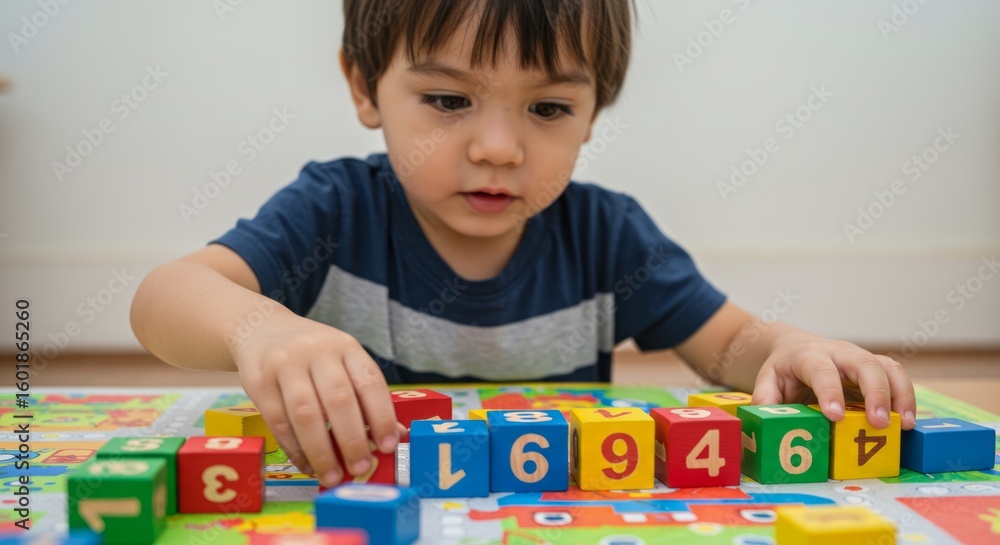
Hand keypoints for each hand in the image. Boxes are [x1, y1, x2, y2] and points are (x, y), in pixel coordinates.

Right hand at [231, 313, 397, 486]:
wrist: (260, 328)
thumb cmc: (311, 354)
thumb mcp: (342, 360)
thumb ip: (365, 395)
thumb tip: (394, 436)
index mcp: (345, 346)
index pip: (369, 381)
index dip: (382, 416)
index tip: (388, 446)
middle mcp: (316, 351)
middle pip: (338, 399)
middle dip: (352, 439)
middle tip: (360, 467)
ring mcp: (284, 365)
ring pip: (305, 414)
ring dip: (321, 451)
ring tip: (332, 476)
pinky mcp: (258, 382)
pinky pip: (278, 422)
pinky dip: (295, 449)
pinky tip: (308, 465)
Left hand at [751, 332, 916, 429]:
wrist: (798, 348)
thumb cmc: (785, 370)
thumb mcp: (767, 380)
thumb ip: (766, 398)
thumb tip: (767, 419)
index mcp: (809, 356)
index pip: (821, 370)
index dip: (830, 391)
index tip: (835, 416)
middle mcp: (840, 353)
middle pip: (864, 364)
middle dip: (875, 393)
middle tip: (879, 423)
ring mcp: (862, 359)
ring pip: (888, 368)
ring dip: (900, 395)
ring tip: (905, 425)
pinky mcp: (877, 369)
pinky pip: (898, 377)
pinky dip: (907, 398)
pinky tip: (908, 422)